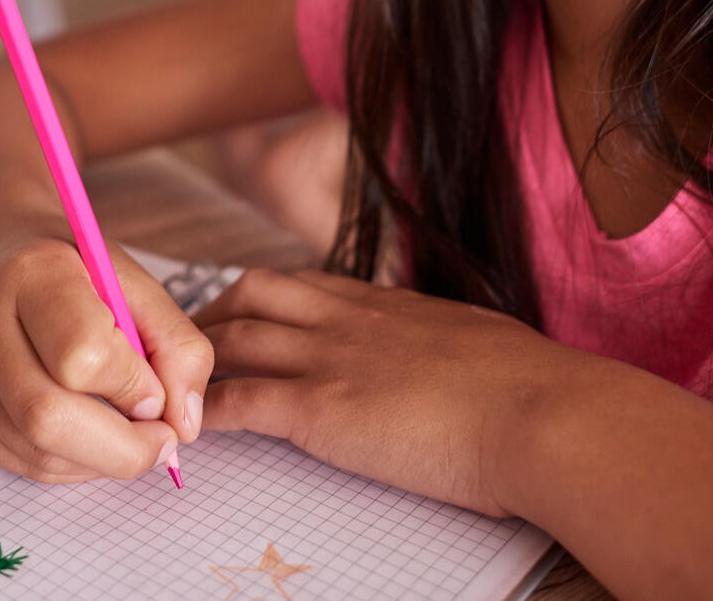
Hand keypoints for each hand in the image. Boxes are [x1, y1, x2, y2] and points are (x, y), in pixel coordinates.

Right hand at [0, 226, 213, 482]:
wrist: (3, 258)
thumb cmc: (77, 272)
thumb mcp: (138, 285)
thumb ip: (178, 347)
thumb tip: (184, 425)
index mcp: (33, 272)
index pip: (81, 355)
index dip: (132, 386)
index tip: (158, 391)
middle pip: (47, 418)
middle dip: (122, 448)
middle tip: (160, 441)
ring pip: (37, 452)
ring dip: (100, 460)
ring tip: (124, 429)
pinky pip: (21, 463)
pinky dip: (71, 464)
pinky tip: (88, 432)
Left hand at [196, 267, 584, 517]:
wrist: (541, 413)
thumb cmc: (534, 391)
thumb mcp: (482, 345)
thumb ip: (451, 346)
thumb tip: (460, 362)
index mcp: (390, 304)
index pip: (308, 282)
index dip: (267, 296)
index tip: (247, 311)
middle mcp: (350, 319)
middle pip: (255, 292)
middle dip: (213, 310)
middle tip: (190, 340)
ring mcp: (330, 359)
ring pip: (234, 338)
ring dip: (195, 358)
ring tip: (171, 382)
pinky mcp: (321, 410)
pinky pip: (240, 403)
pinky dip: (207, 413)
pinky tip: (190, 430)